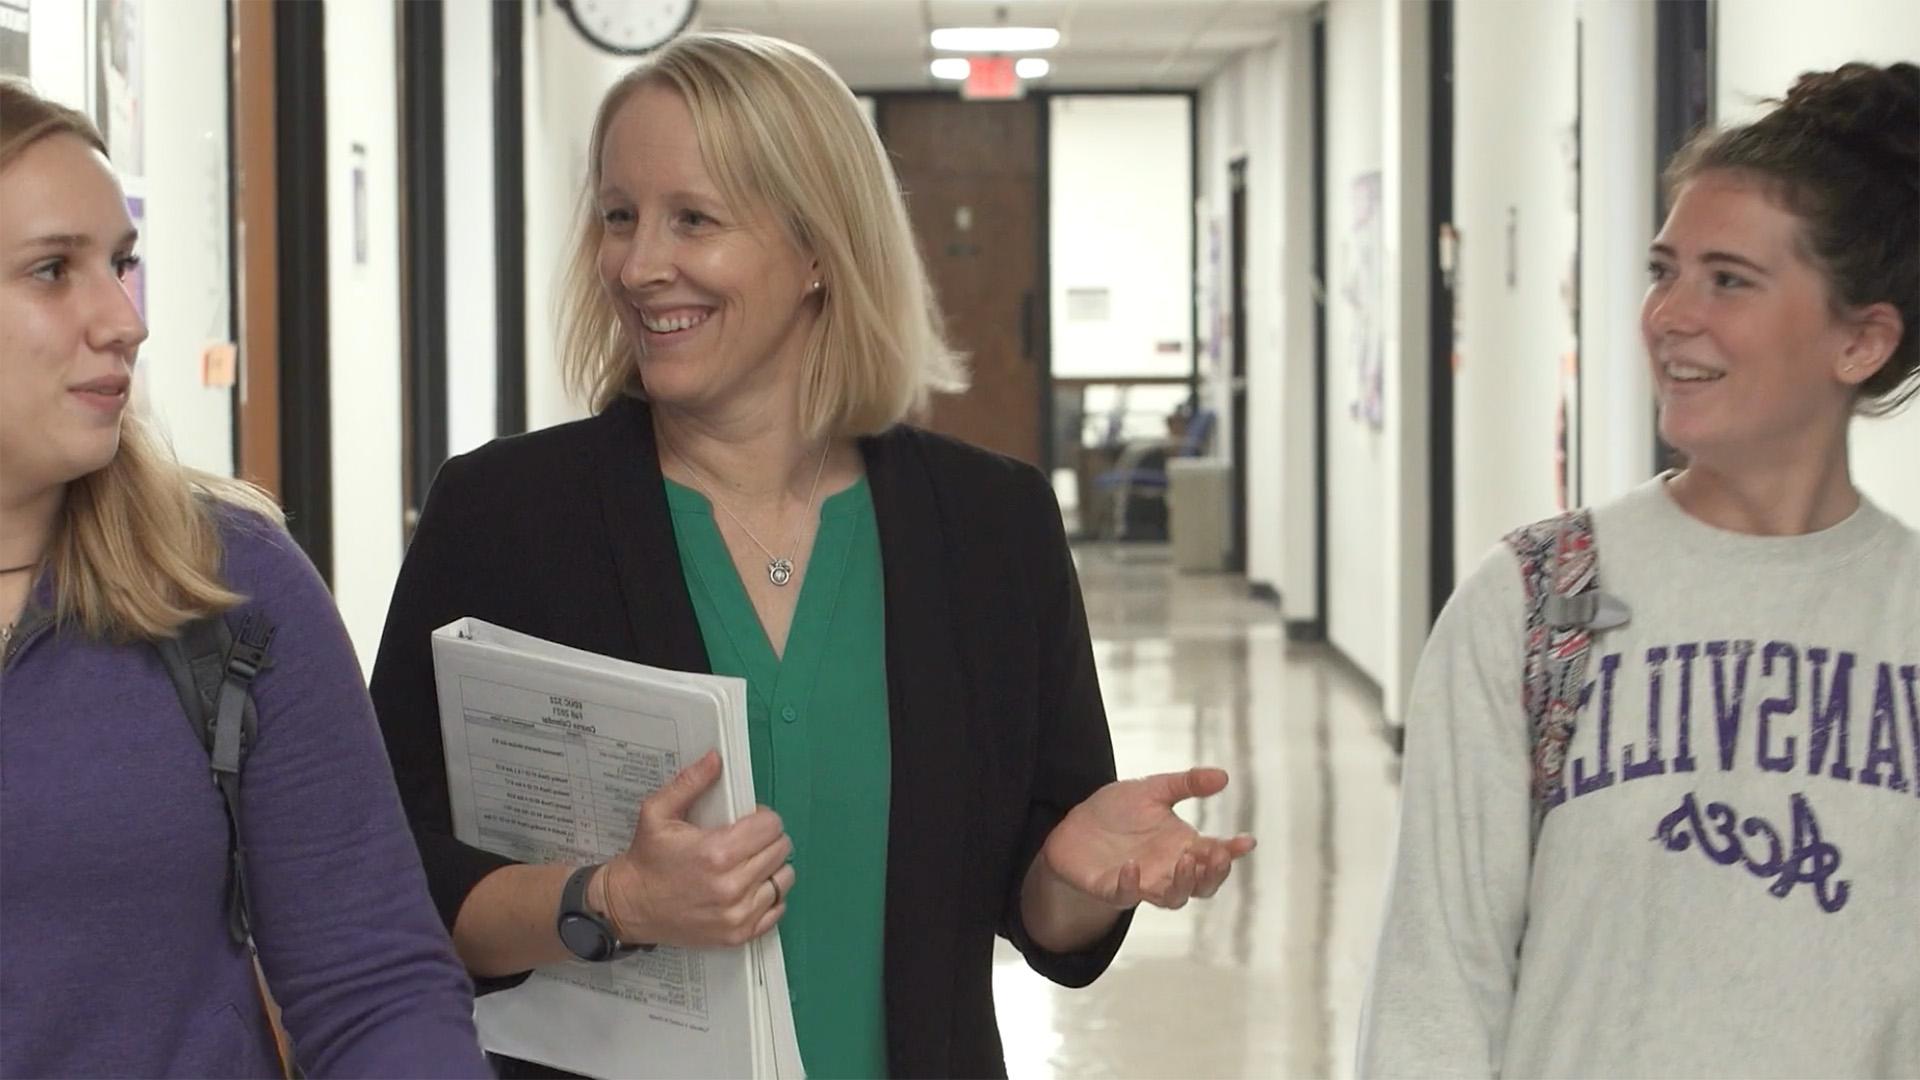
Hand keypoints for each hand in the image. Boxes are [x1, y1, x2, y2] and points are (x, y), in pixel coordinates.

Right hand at [599, 750, 793, 948]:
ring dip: (772, 868)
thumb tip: (716, 758)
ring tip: (750, 864)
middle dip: (768, 839)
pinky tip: (751, 888)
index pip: (771, 826)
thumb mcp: (658, 813)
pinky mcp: (738, 934)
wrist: (629, 906)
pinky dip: (771, 896)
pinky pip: (777, 909)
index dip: (763, 818)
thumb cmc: (646, 859)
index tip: (748, 820)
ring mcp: (737, 914)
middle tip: (747, 840)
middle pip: (781, 850)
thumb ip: (690, 782)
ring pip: (784, 879)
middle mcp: (732, 885)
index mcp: (716, 852)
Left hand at [1040, 767, 1255, 909]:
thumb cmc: (1118, 811)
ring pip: (1173, 899)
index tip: (1246, 841)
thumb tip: (1224, 776)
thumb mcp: (1153, 790)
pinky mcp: (1111, 889)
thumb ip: (1186, 784)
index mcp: (1182, 846)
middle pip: (1202, 886)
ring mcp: (1142, 883)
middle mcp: (1167, 870)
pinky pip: (1125, 896)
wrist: (1074, 827)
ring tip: (1185, 860)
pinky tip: (1132, 867)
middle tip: (1216, 854)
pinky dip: (1131, 885)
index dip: (1232, 852)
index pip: (1214, 854)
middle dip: (1213, 874)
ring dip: (1183, 884)